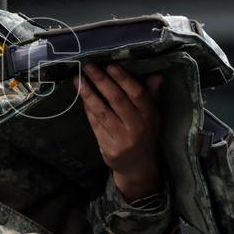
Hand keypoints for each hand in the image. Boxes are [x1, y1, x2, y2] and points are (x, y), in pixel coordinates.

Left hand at [75, 64, 162, 200]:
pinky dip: (87, 109)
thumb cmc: (144, 134)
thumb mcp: (152, 116)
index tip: (110, 65)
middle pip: (117, 100)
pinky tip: (81, 97)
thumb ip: (151, 95)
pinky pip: (95, 124)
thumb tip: (156, 75)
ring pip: (102, 112)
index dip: (123, 78)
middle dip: (101, 81)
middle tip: (88, 67)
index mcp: (150, 116)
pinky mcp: (108, 147)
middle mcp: (137, 127)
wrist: (139, 167)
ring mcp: (122, 138)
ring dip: (88, 94)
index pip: (137, 93)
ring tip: (78, 80)